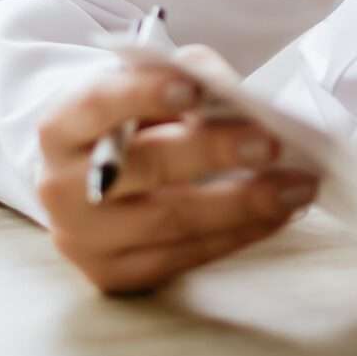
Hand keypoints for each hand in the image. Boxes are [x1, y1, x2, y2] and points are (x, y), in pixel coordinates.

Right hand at [34, 48, 321, 295]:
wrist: (93, 180)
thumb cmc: (131, 123)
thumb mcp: (147, 90)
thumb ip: (185, 81)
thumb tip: (236, 96)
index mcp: (62, 128)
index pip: (96, 105)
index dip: (143, 95)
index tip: (195, 90)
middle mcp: (60, 187)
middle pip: (141, 168)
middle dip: (211, 152)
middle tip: (271, 142)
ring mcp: (83, 238)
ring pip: (169, 222)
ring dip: (242, 204)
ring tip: (296, 187)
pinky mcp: (112, 275)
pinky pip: (182, 258)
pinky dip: (237, 235)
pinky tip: (276, 216)